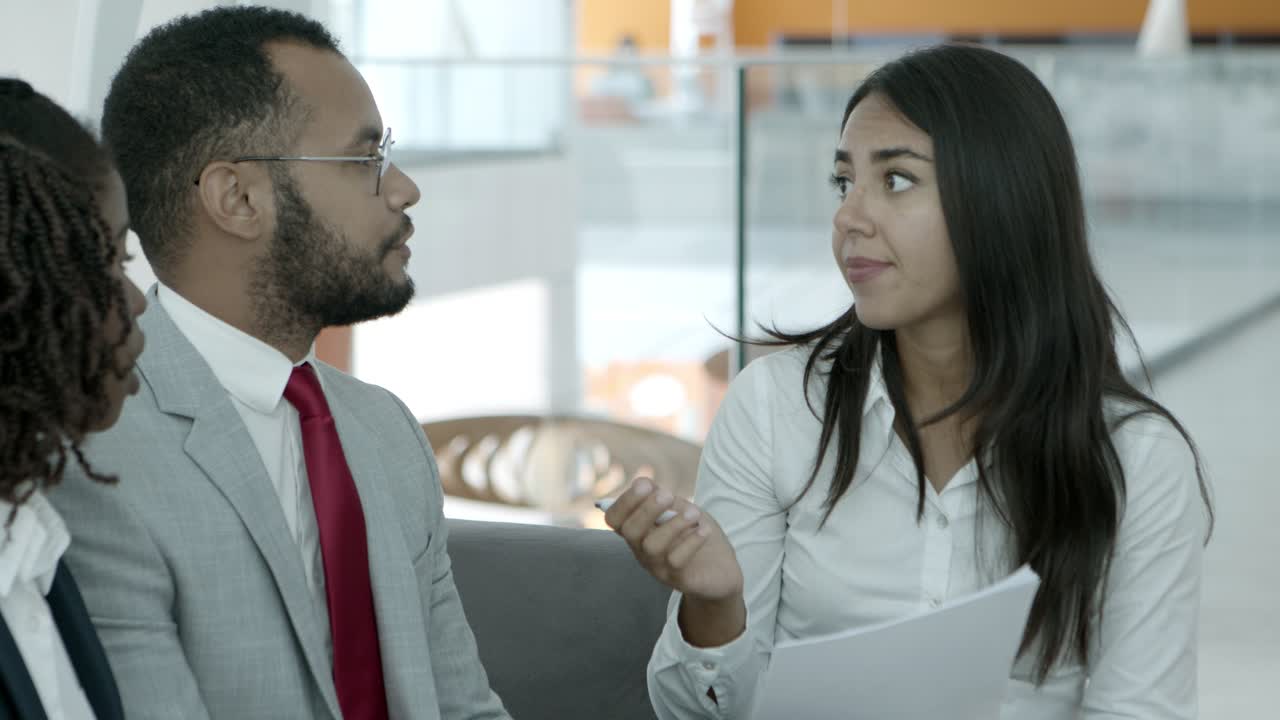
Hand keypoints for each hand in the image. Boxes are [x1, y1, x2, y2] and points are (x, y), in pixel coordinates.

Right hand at [602, 477, 743, 602]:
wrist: (721, 567)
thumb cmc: (694, 533)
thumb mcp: (678, 509)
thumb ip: (660, 496)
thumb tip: (641, 482)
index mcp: (638, 530)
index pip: (614, 518)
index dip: (625, 500)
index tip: (646, 484)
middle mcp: (641, 549)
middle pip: (630, 531)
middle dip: (647, 509)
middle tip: (668, 495)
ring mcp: (658, 566)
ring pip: (652, 546)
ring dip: (673, 524)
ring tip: (694, 513)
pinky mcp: (677, 578)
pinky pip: (676, 560)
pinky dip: (691, 541)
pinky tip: (704, 530)